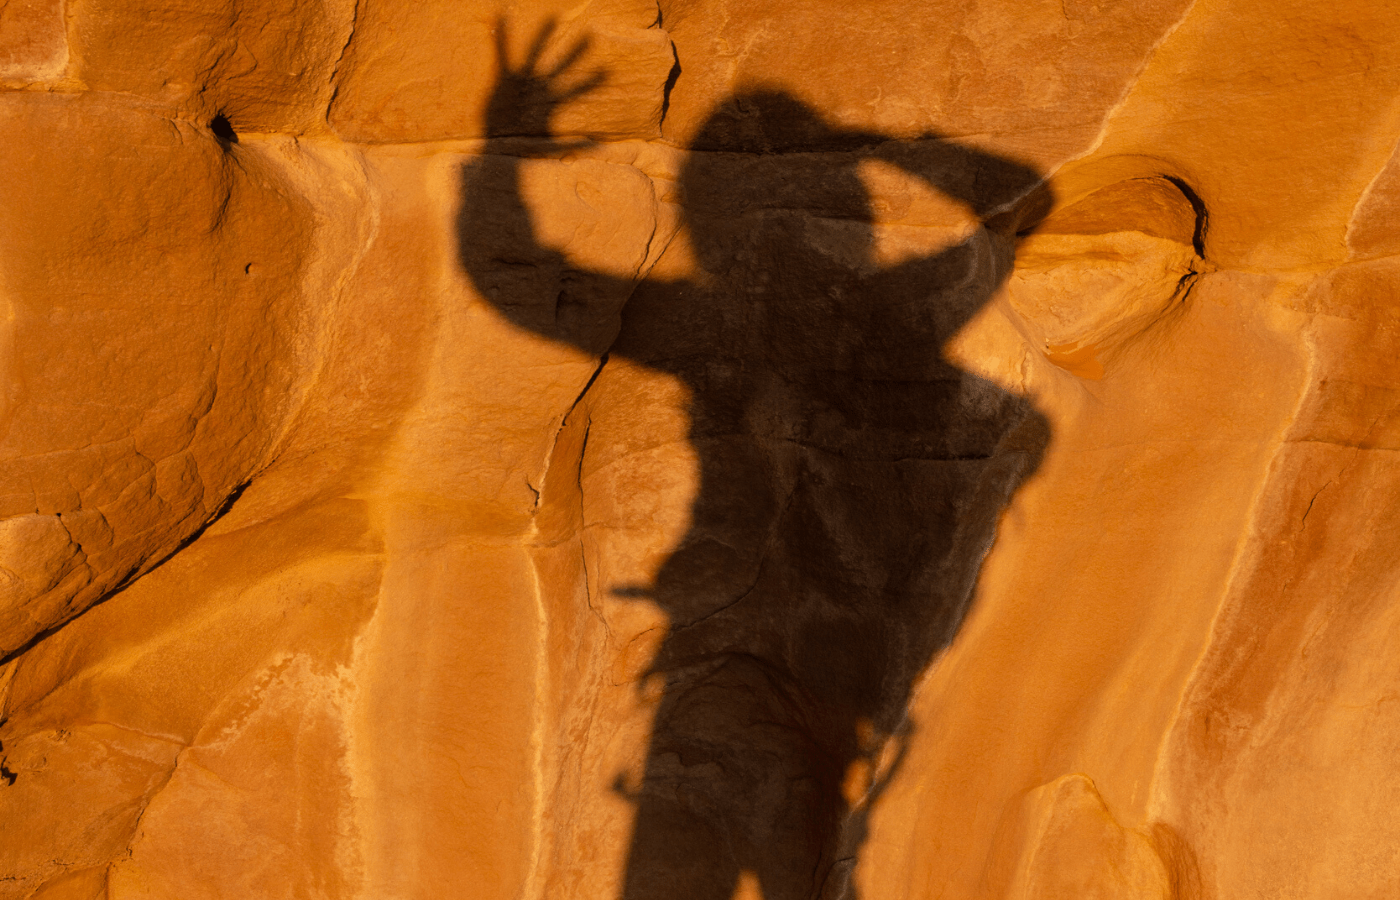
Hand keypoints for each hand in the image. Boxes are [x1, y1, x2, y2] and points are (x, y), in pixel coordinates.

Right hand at [485, 17, 606, 140]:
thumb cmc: (523, 147)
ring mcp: (523, 81)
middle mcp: (540, 88)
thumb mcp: (551, 147)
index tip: (607, 71)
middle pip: (560, 67)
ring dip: (542, 37)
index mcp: (551, 102)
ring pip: (535, 54)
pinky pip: (503, 54)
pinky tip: (503, 17)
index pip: (575, 90)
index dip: (590, 82)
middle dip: (574, 53)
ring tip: (551, 18)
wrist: (497, 143)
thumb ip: (574, 145)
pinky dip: (502, 37)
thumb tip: (598, 147)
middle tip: (590, 36)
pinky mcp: (505, 78)